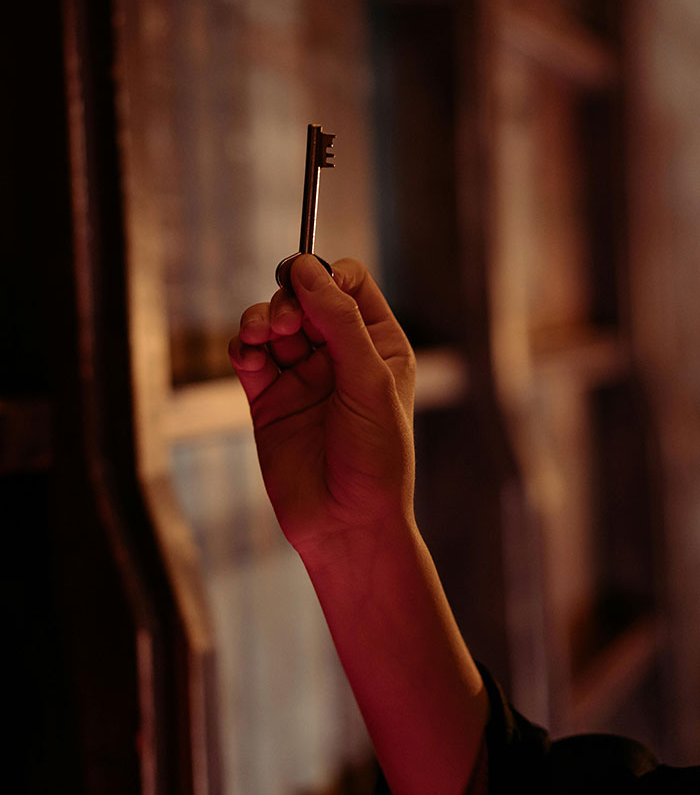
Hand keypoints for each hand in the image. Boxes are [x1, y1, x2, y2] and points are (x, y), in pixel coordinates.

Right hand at [228, 255, 415, 559]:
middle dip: (288, 300)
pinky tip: (248, 357)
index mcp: (378, 345)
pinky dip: (242, 348)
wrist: (347, 524)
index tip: (304, 282)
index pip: (349, 285)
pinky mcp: (269, 400)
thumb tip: (306, 270)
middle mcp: (340, 355)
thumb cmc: (376, 458)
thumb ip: (339, 322)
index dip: (325, 276)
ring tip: (259, 336)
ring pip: (271, 324)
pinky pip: (249, 358)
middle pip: (305, 298)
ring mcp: (302, 377)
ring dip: (259, 320)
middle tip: (283, 322)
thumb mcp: (368, 382)